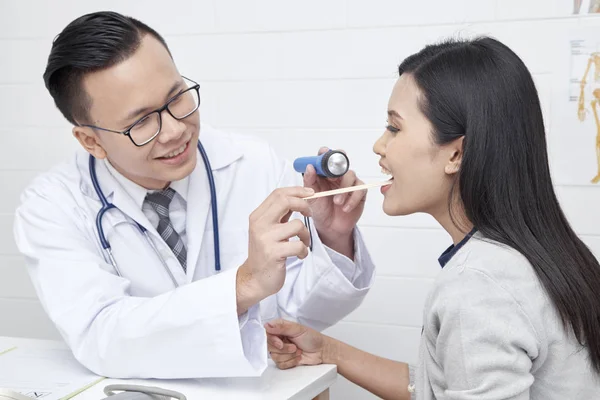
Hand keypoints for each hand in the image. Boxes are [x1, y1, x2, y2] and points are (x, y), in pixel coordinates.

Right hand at [236, 187, 314, 313]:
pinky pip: (298, 245)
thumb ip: (280, 214)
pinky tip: (299, 255)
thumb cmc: (265, 253)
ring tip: (302, 243)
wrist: (255, 278)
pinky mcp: (273, 253)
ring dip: (306, 235)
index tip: (310, 194)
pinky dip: (304, 250)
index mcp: (258, 216)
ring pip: (297, 225)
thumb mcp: (268, 230)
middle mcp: (259, 224)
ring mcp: (265, 238)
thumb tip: (298, 197)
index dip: (297, 191)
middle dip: (304, 205)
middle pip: (285, 201)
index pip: (278, 193)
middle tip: (309, 214)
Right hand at [265, 319, 328, 368]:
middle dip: (284, 349)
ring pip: (275, 357)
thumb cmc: (312, 338)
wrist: (321, 351)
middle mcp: (279, 339)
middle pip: (269, 346)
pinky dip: (291, 362)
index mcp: (280, 329)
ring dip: (289, 355)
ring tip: (298, 351)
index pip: (266, 333)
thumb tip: (267, 326)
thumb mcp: (298, 329)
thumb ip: (282, 327)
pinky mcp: (284, 361)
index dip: (271, 339)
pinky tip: (298, 358)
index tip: (280, 343)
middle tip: (294, 347)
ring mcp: (281, 351)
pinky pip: (280, 364)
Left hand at [303, 147, 365, 256]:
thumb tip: (310, 167)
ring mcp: (349, 183)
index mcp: (325, 174)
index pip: (326, 158)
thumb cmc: (320, 210)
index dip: (326, 153)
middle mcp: (338, 176)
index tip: (323, 152)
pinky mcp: (359, 193)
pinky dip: (352, 199)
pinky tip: (345, 208)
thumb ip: (309, 181)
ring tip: (337, 202)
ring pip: (351, 175)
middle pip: (342, 163)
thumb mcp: (311, 196)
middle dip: (338, 166)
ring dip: (343, 189)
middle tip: (331, 177)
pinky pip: (359, 190)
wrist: (329, 227)